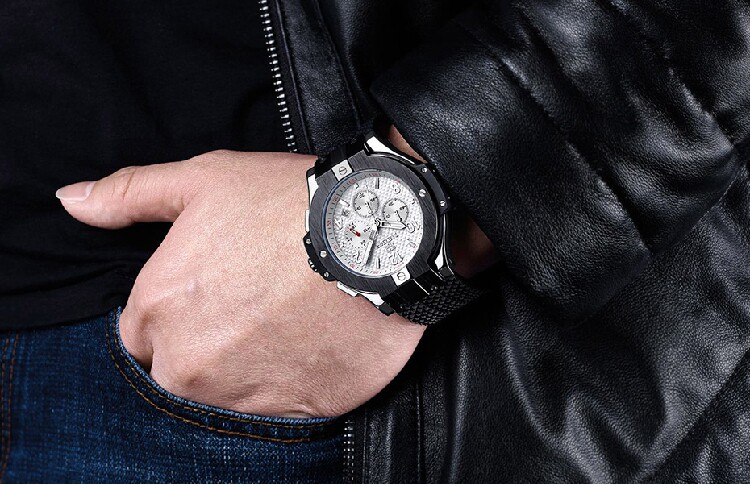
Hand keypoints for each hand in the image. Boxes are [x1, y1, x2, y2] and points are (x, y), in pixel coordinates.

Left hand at [56, 150, 425, 417]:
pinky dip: (288, 383)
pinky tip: (309, 342)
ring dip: (246, 368)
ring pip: (224, 395)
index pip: (141, 335)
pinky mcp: (293, 411)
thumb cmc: (288, 203)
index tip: (218, 291)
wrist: (377, 234)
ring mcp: (241, 393)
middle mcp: (189, 362)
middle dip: (206, 345)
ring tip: (287, 321)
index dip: (179, 311)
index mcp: (158, 308)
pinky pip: (275, 408)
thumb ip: (130, 194)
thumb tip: (70, 201)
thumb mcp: (204, 180)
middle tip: (256, 305)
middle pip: (179, 370)